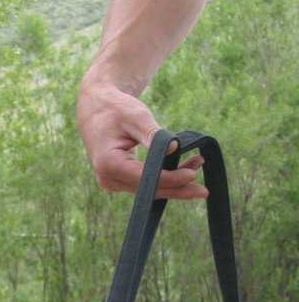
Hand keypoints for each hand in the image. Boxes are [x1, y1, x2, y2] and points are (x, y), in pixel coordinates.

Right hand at [76, 72, 206, 199]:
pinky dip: (165, 178)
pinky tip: (185, 169)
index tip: (192, 175)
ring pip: (148, 189)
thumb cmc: (116, 109)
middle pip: (148, 190)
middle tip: (203, 191)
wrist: (97, 110)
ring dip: (174, 183)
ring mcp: (112, 182)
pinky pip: (145, 184)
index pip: (144, 178)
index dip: (169, 179)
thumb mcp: (136, 116)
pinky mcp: (119, 180)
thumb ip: (154, 135)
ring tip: (198, 166)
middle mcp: (108, 178)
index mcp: (109, 163)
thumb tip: (175, 148)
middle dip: (176, 188)